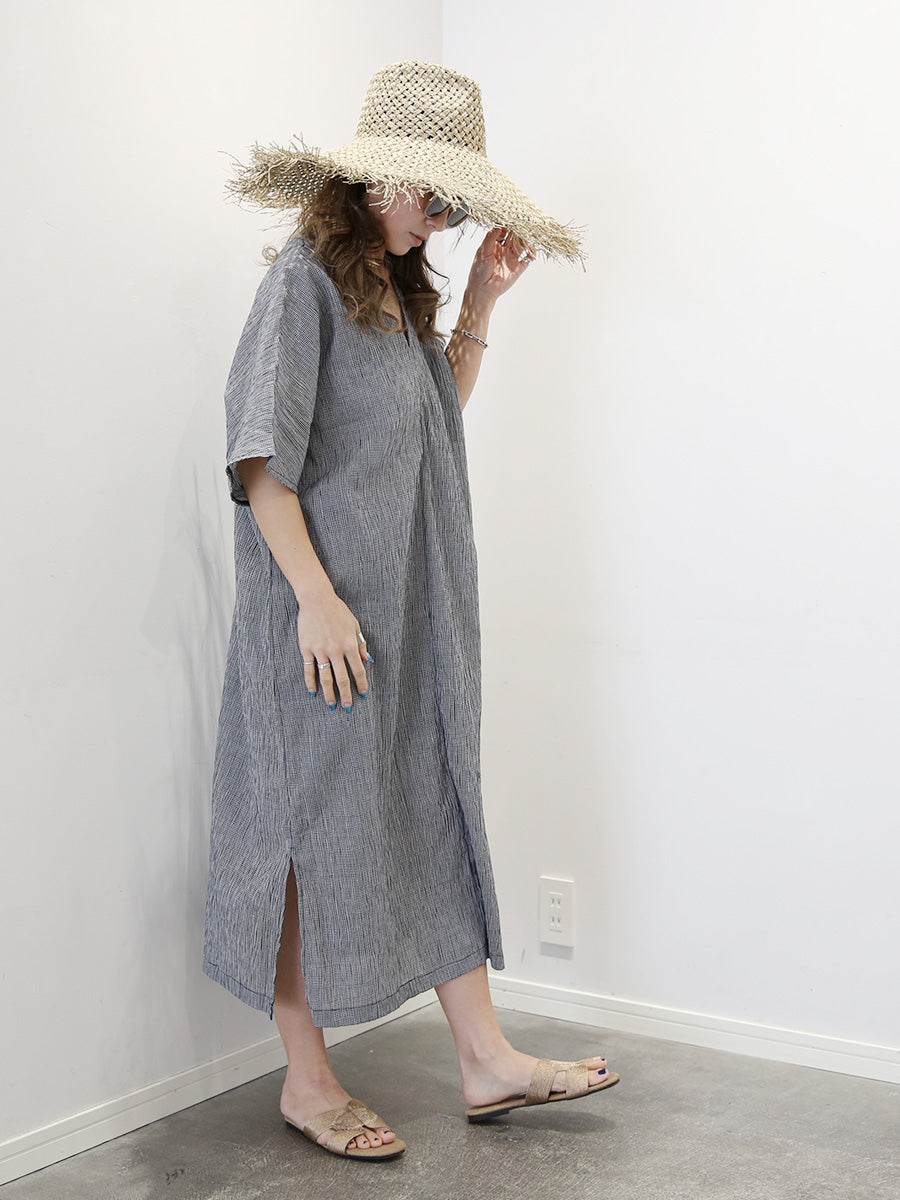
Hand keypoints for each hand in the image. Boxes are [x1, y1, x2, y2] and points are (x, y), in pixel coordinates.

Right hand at [296, 584, 369, 710]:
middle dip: (346, 695)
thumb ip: (361, 644)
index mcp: (349, 644)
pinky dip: (310, 682)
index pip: (358, 670)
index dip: (361, 684)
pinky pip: (309, 669)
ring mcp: (320, 650)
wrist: (316, 599)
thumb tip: (367, 661)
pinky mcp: (306, 648)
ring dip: (329, 693)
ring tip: (332, 705)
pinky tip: (313, 692)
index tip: (363, 694)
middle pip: (342, 678)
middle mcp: (335, 650)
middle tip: (348, 708)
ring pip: (325, 677)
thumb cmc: (338, 611)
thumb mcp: (354, 625)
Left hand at [466, 227, 535, 300]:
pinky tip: (532, 249)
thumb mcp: (482, 252)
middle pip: (514, 236)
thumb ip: (490, 238)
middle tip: (522, 224)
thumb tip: (498, 226)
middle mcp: (504, 250)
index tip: (511, 220)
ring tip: (527, 235)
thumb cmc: (478, 273)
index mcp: (494, 245)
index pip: (503, 231)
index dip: (507, 225)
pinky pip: (528, 258)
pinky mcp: (518, 268)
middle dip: (518, 230)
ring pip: (522, 245)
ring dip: (525, 240)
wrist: (482, 290)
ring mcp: (512, 258)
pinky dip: (532, 253)